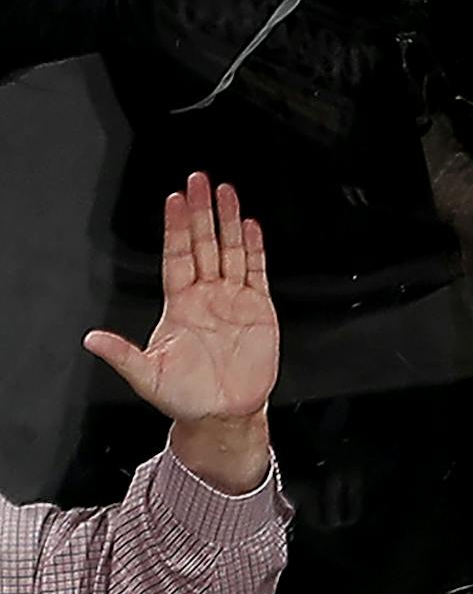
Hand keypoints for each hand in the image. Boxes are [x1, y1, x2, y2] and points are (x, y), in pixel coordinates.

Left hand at [84, 174, 278, 492]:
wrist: (225, 412)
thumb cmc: (185, 396)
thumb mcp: (146, 376)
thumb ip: (122, 354)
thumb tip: (91, 339)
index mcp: (180, 306)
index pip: (177, 256)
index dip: (176, 229)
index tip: (174, 201)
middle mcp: (206, 296)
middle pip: (204, 244)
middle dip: (201, 212)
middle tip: (199, 182)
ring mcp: (233, 300)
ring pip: (230, 251)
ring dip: (228, 221)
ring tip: (227, 193)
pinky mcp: (259, 309)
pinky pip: (256, 272)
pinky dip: (255, 249)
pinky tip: (251, 228)